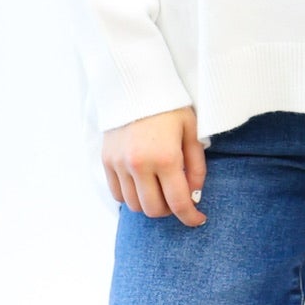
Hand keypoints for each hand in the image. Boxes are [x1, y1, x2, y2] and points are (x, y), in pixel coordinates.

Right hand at [103, 106, 206, 224]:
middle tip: (178, 199)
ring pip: (134, 205)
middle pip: (153, 210)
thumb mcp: (191, 132)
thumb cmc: (169, 107)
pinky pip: (117, 194)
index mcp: (165, 157)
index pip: (178, 203)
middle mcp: (139, 165)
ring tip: (160, 190)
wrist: (135, 85)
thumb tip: (194, 194)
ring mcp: (119, 164)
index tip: (198, 219)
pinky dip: (131, 196)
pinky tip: (143, 185)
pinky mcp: (106, 161)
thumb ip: (196, 166)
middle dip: (170, 211)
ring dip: (149, 204)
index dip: (190, 217)